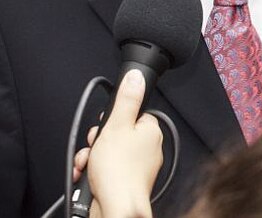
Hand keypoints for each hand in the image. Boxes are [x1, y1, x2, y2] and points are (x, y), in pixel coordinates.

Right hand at [72, 70, 161, 217]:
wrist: (116, 207)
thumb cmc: (120, 171)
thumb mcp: (117, 126)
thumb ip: (126, 100)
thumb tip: (136, 77)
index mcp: (151, 131)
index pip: (132, 114)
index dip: (113, 119)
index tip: (105, 125)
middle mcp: (148, 147)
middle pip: (116, 133)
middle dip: (98, 140)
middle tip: (96, 146)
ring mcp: (138, 166)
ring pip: (108, 151)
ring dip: (92, 156)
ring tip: (90, 163)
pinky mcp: (126, 180)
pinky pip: (107, 168)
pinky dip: (94, 170)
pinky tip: (89, 175)